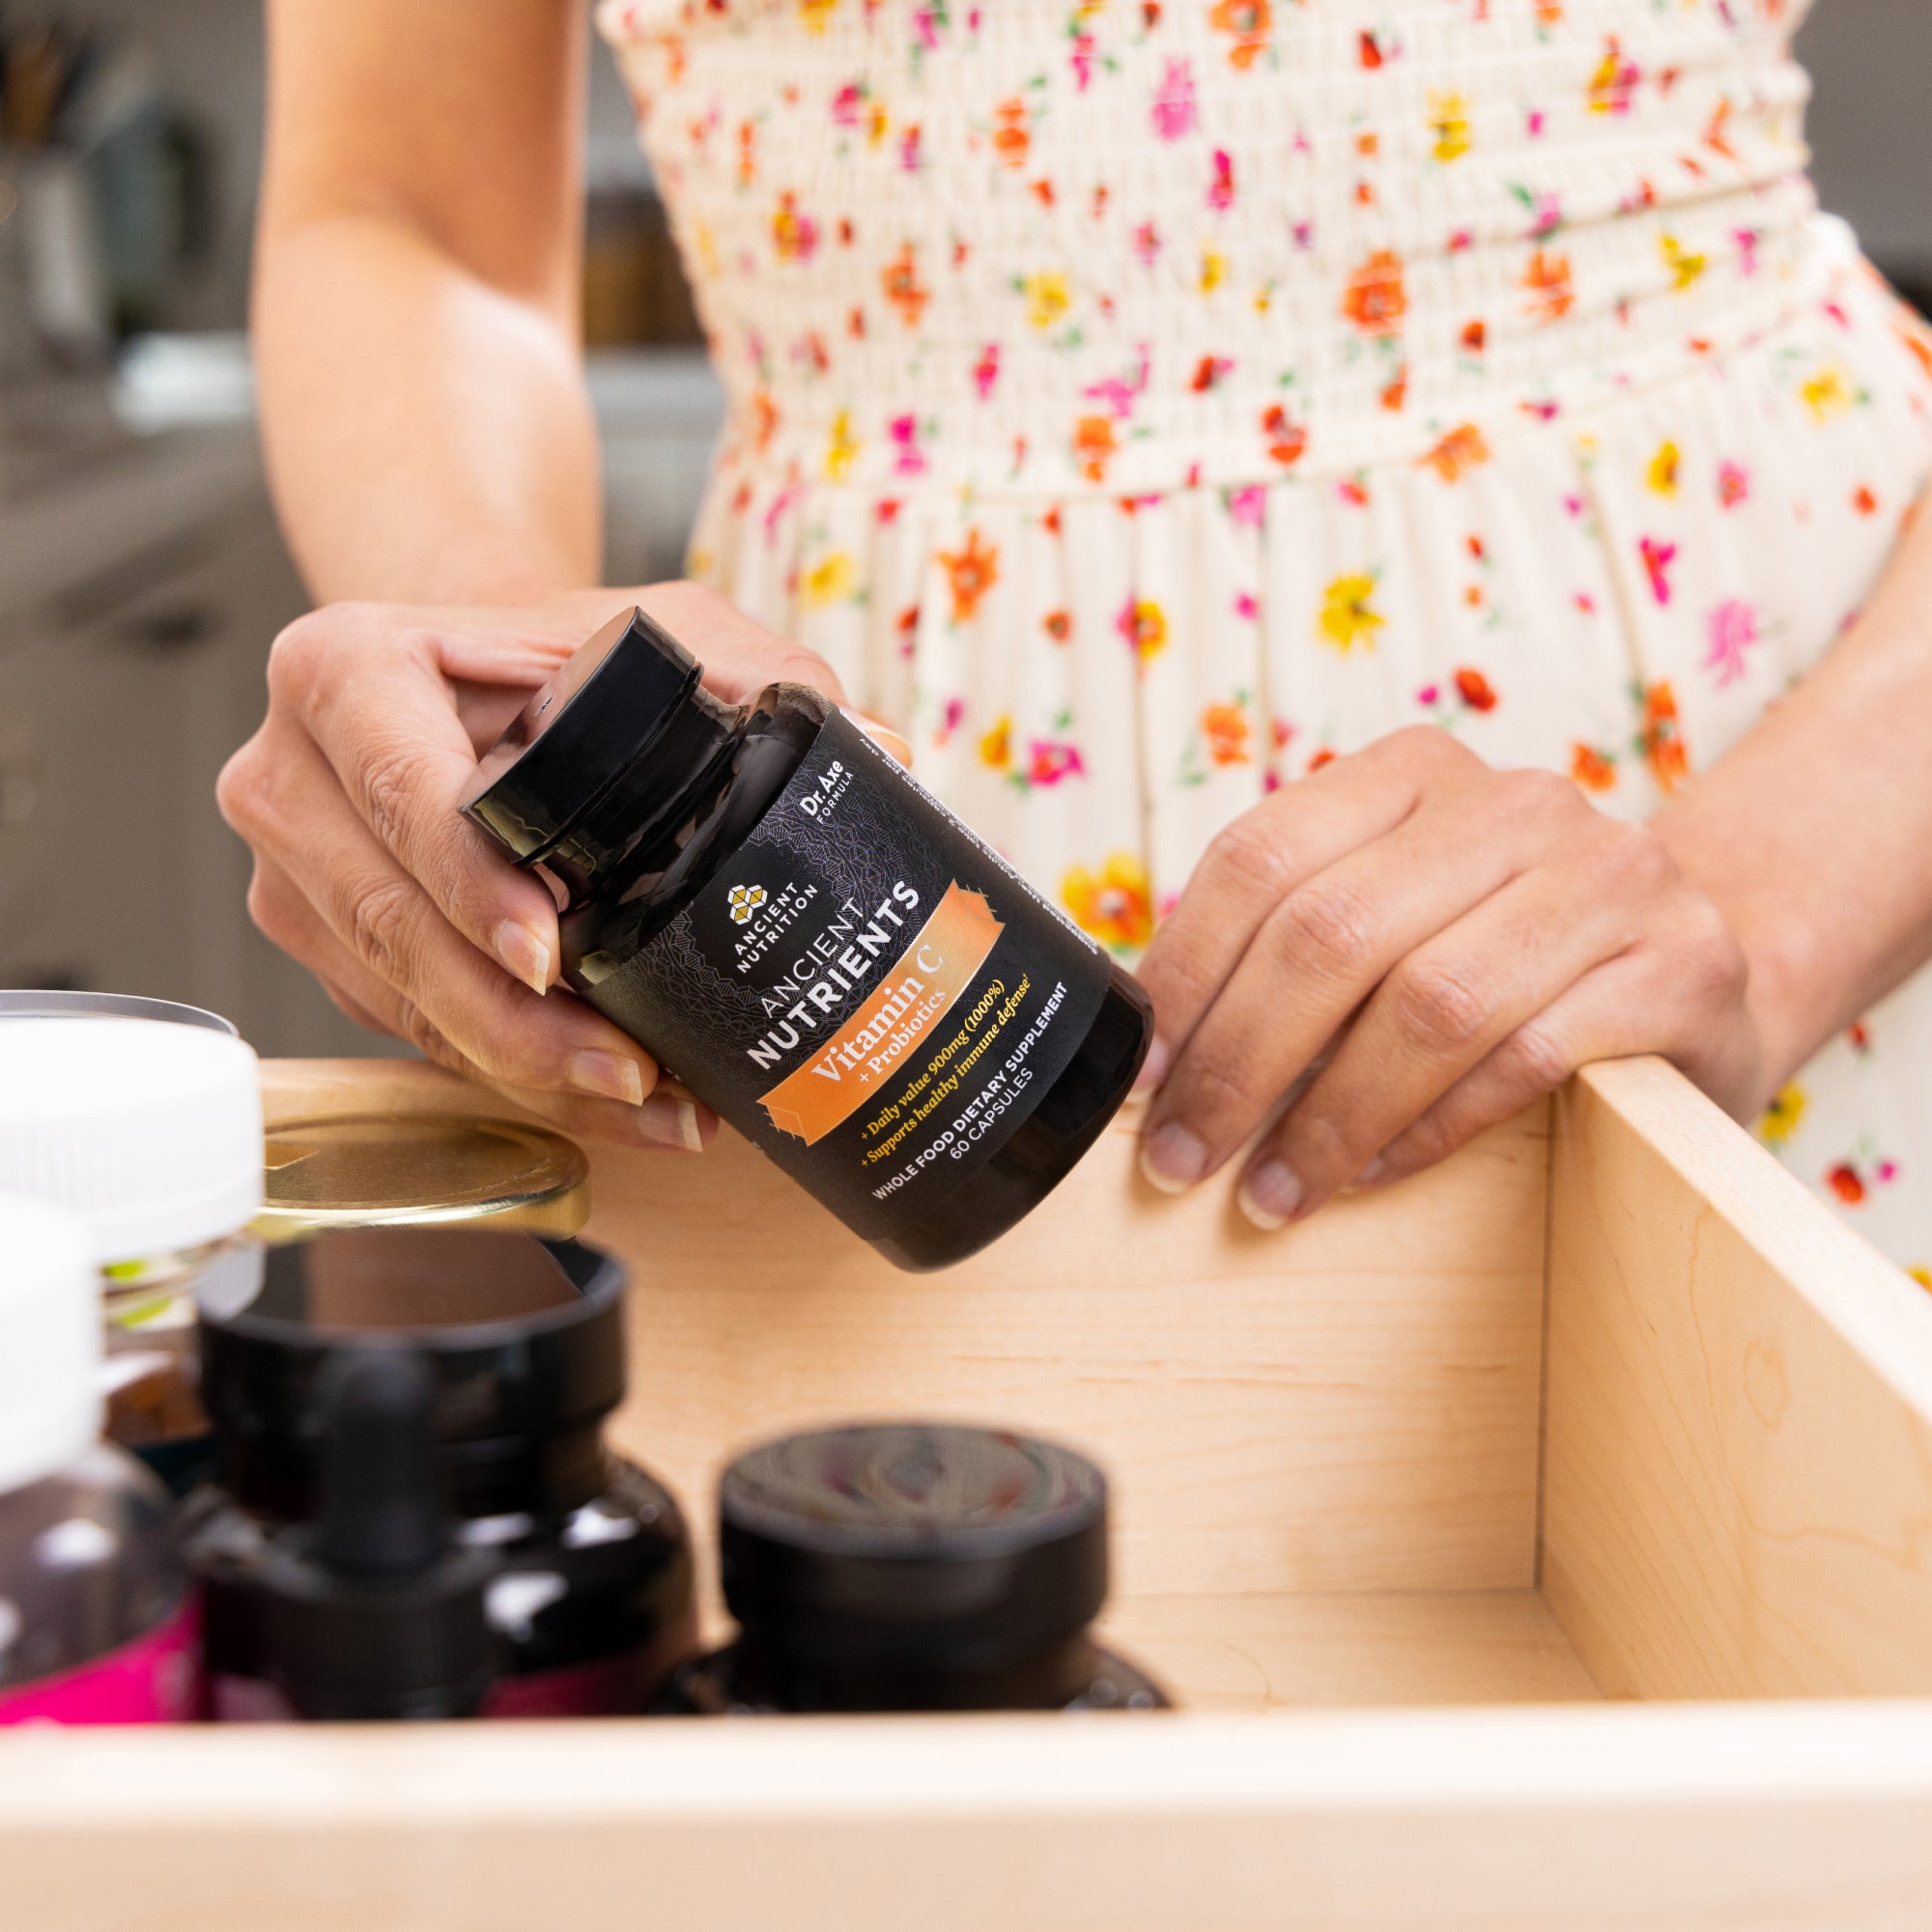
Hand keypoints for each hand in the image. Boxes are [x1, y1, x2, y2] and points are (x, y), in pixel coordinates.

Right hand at [219, 583, 845, 1145]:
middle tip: (633, 1073)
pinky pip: (406, 1028)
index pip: (402, 793)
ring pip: (398, 999)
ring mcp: (294, 871)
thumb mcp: (661, 630)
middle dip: (514, 1024)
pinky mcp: (322, 943)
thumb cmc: (566, 646)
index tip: (555, 956)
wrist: (478, 674)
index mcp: (344, 670)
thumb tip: (882, 755)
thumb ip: (758, 678)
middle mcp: (290, 775)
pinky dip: (503, 1072)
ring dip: (520, 1070)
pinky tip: (603, 1099)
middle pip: (391, 925)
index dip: (473, 886)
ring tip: (650, 1105)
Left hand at [1134, 727, 1761, 1226]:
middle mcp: (1516, 802)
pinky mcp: (1681, 963)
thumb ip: (1294, 947)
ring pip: (1428, 1002)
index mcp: (1415, 773)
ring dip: (1328, 1117)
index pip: (1262, 857)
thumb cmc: (1508, 959)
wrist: (1701, 970)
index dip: (1186, 973)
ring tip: (1269, 1193)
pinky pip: (1523, 1056)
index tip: (1142, 1075)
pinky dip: (1430, 1127)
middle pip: (1331, 932)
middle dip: (1239, 1063)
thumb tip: (1156, 1052)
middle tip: (1181, 1159)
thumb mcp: (1396, 917)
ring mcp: (1610, 873)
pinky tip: (1371, 1173)